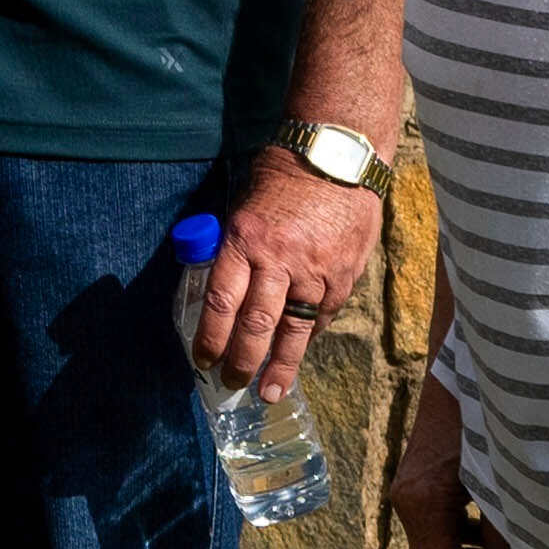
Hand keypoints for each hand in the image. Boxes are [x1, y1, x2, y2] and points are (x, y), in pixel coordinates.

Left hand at [191, 156, 379, 402]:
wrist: (339, 155)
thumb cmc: (283, 174)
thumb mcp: (244, 204)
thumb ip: (233, 245)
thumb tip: (222, 283)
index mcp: (245, 239)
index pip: (222, 301)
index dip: (210, 337)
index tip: (204, 361)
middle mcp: (278, 260)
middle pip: (256, 324)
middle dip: (242, 360)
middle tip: (233, 383)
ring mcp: (315, 270)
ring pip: (294, 329)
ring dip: (281, 366)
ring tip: (271, 392)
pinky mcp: (344, 274)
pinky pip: (323, 314)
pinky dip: (310, 334)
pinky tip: (300, 349)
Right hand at [388, 363, 524, 548]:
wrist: (465, 343)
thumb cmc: (489, 399)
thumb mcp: (505, 466)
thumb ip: (509, 525)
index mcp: (421, 499)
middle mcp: (409, 497)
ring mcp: (415, 486)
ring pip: (442, 546)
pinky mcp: (429, 474)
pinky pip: (447, 522)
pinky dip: (476, 536)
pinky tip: (508, 527)